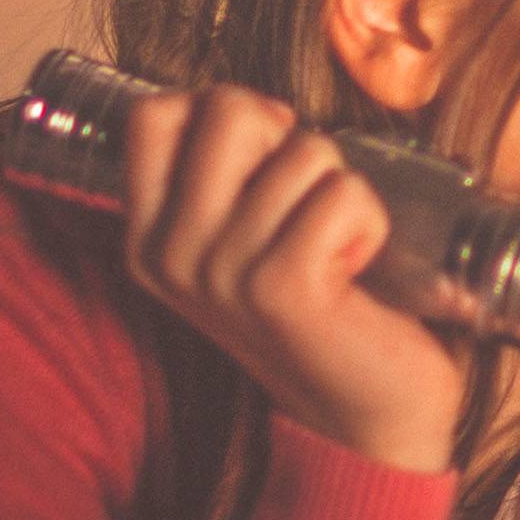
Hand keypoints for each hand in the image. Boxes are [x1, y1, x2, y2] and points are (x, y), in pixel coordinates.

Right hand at [121, 85, 468, 474]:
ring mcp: (223, 271)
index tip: (265, 157)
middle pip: (228, 111)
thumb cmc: (316, 308)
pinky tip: (356, 270)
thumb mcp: (241, 241)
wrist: (360, 416)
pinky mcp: (283, 286)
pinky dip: (371, 219)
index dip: (224, 110)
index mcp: (149, 238)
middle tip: (309, 201)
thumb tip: (253, 103)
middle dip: (291, 137)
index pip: (153, 115)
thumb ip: (225, 175)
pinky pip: (344, 193)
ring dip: (342, 188)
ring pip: (304, 151)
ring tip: (337, 249)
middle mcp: (172, 254)